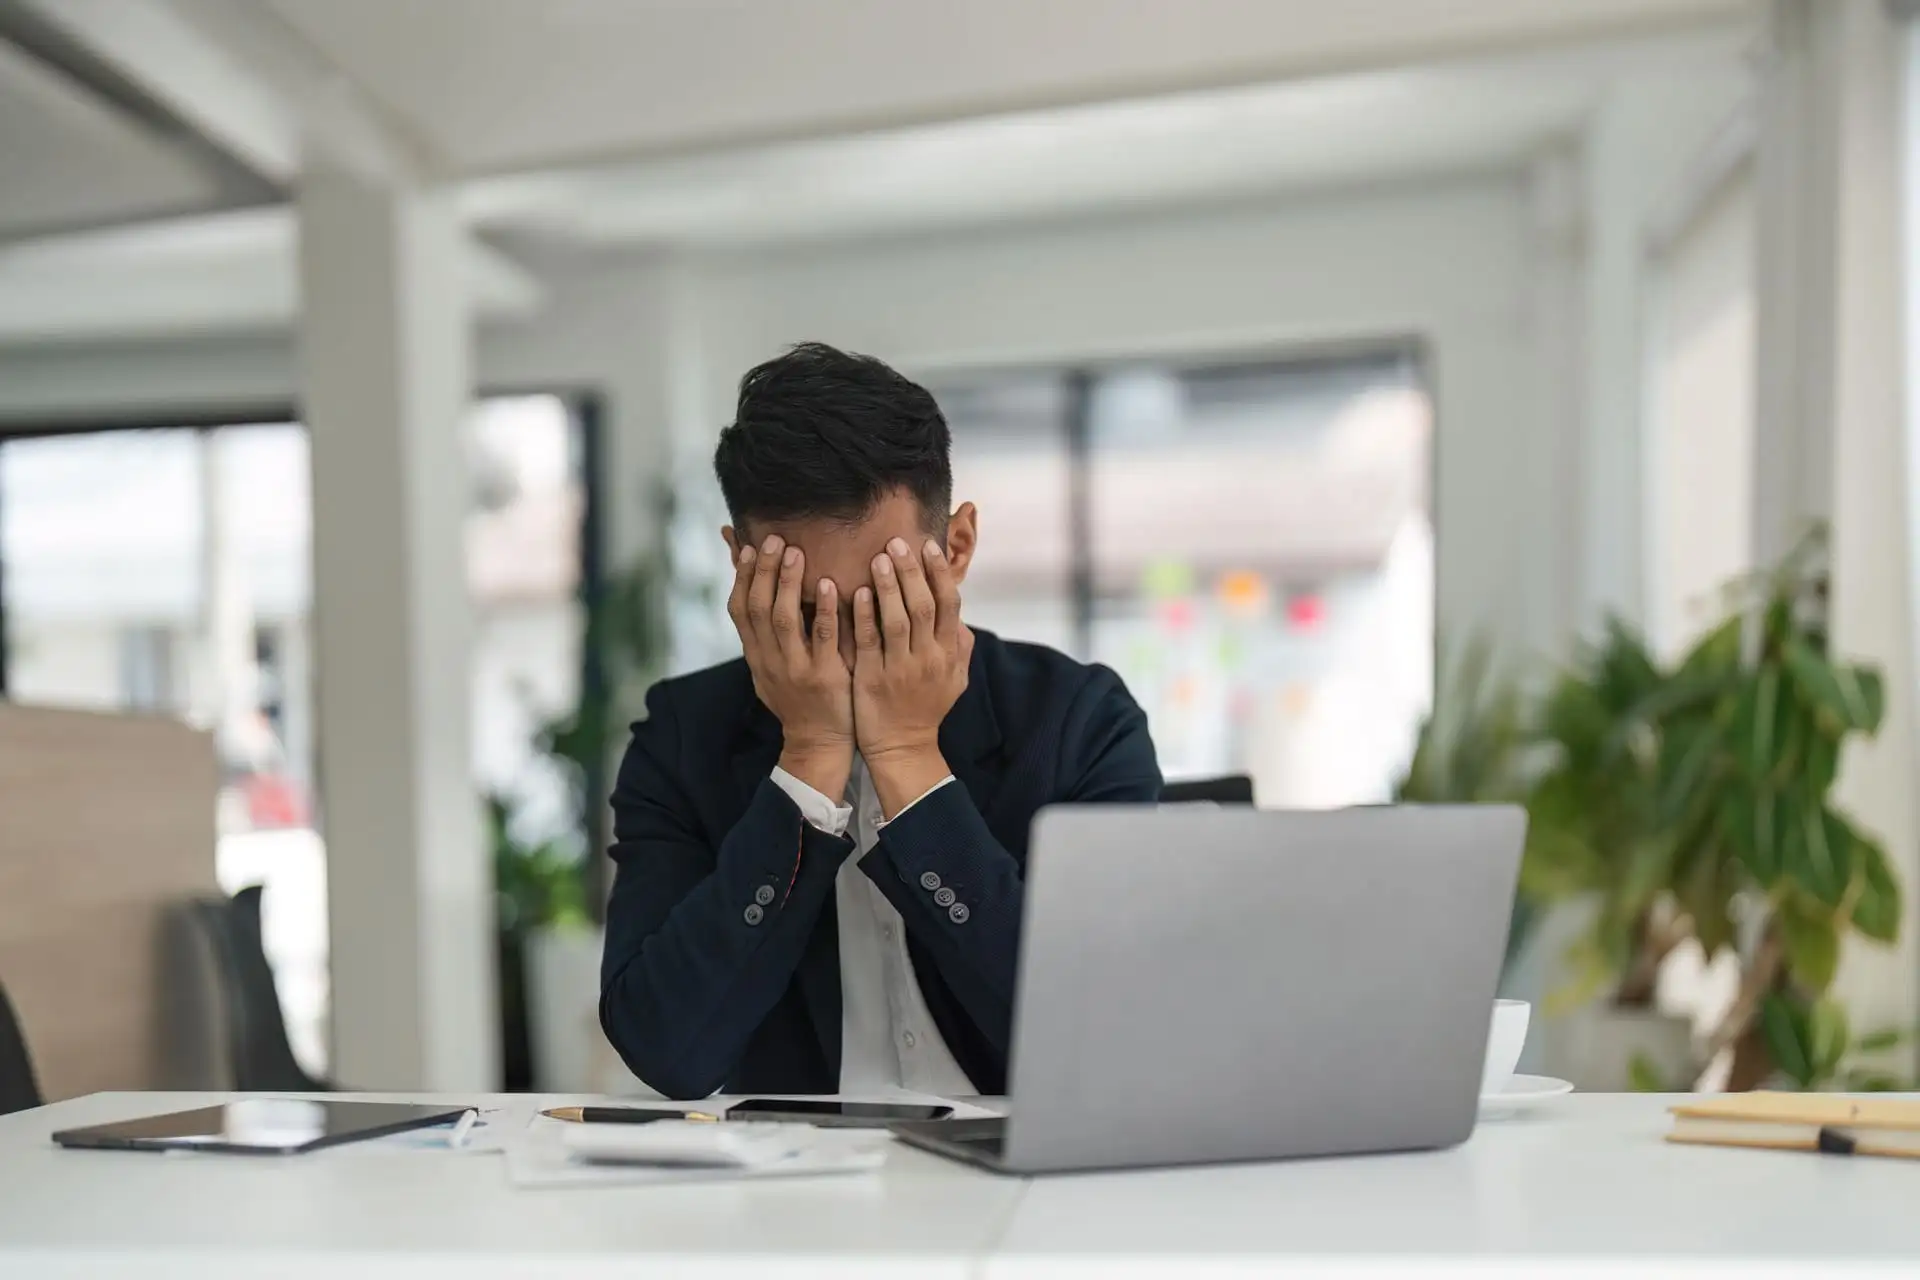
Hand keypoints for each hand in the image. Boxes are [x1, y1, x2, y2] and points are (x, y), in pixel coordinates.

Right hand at [728, 534, 852, 798]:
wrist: (818, 745)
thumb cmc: (799, 698)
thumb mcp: (772, 667)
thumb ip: (765, 633)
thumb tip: (755, 595)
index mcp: (756, 656)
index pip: (739, 610)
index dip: (741, 576)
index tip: (749, 546)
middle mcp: (770, 660)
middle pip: (757, 608)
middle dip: (763, 571)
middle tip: (773, 539)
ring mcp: (795, 669)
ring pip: (783, 619)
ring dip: (788, 583)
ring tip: (796, 552)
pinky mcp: (824, 677)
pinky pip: (822, 638)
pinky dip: (824, 609)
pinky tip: (831, 584)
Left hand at [853, 536, 973, 815]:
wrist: (902, 748)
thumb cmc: (925, 708)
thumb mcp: (954, 680)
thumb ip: (960, 648)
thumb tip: (961, 619)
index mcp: (947, 653)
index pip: (949, 604)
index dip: (939, 574)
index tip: (928, 546)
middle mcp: (928, 658)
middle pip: (923, 606)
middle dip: (912, 571)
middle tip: (898, 543)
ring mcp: (900, 668)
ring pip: (897, 620)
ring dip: (888, 587)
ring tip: (878, 558)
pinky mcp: (873, 678)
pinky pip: (869, 642)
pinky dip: (864, 616)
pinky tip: (856, 593)